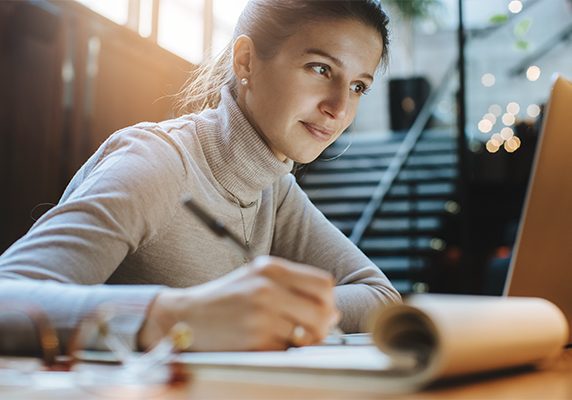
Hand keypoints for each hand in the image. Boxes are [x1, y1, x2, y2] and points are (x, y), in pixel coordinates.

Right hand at [139, 256, 339, 350]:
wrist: (186, 316)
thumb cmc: (226, 298)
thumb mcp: (257, 278)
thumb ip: (293, 287)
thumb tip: (332, 311)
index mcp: (270, 268)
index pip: (323, 284)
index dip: (329, 300)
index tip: (324, 309)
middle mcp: (267, 288)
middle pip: (323, 310)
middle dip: (324, 324)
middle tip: (313, 329)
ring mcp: (261, 315)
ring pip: (309, 334)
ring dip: (307, 340)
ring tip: (291, 337)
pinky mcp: (254, 340)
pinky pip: (288, 350)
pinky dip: (285, 350)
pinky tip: (271, 343)